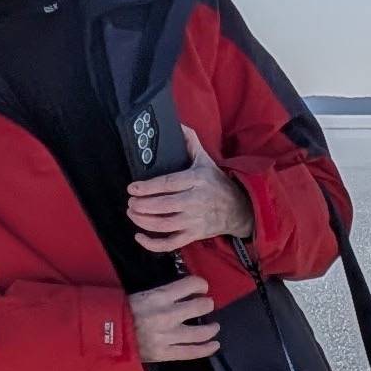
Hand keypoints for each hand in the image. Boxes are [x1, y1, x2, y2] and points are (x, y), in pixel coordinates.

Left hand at [129, 143, 253, 256]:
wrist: (239, 209)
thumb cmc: (217, 183)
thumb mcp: (206, 160)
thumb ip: (190, 142)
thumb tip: (177, 125)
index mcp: (197, 180)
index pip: (168, 183)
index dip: (148, 187)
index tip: (132, 188)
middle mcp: (195, 201)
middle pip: (164, 205)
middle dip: (143, 205)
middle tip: (131, 202)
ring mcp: (194, 220)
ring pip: (165, 225)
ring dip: (144, 221)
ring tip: (132, 213)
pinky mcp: (194, 235)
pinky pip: (171, 244)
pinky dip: (153, 244)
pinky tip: (140, 237)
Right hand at [129, 274, 221, 364]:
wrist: (107, 333)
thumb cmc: (124, 310)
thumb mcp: (144, 294)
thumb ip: (166, 293)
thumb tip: (186, 291)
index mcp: (160, 297)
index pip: (190, 284)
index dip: (201, 284)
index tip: (202, 287)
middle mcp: (167, 315)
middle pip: (200, 306)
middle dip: (207, 304)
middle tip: (206, 305)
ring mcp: (167, 336)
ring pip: (200, 332)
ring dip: (211, 328)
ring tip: (214, 326)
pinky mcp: (165, 353)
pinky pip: (191, 352)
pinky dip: (206, 349)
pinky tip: (215, 344)